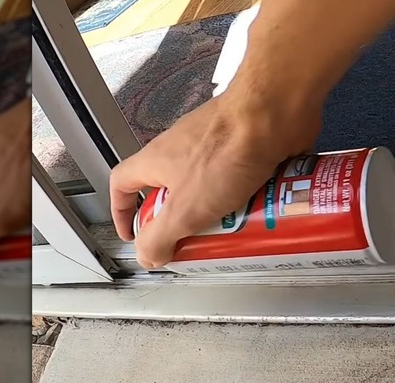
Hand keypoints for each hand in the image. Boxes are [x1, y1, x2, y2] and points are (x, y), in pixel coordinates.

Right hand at [110, 90, 322, 268]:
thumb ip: (160, 236)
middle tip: (197, 241)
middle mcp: (180, 147)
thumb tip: (148, 256)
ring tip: (234, 231)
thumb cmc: (224, 155)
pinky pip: (236, 175)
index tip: (133, 235)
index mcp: (155, 160)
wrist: (272, 115)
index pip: (122, 184)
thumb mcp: (184, 210)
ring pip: (206, 185)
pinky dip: (243, 194)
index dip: (122, 212)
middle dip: (181, 219)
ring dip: (216, 209)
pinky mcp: (242, 141)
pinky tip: (259, 210)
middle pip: (169, 189)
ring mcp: (213, 142)